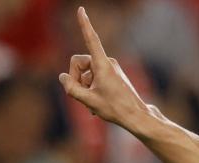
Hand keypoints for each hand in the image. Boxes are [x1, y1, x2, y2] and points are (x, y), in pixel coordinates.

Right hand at [58, 7, 148, 128]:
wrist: (136, 116)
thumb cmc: (115, 108)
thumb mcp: (88, 100)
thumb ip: (71, 87)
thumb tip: (63, 76)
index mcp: (102, 65)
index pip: (91, 40)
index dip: (84, 24)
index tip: (81, 9)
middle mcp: (107, 62)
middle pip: (79, 63)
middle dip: (75, 78)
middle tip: (80, 96)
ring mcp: (110, 68)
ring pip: (86, 72)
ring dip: (84, 86)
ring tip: (92, 103)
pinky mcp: (112, 74)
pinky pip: (94, 77)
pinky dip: (91, 88)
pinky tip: (95, 104)